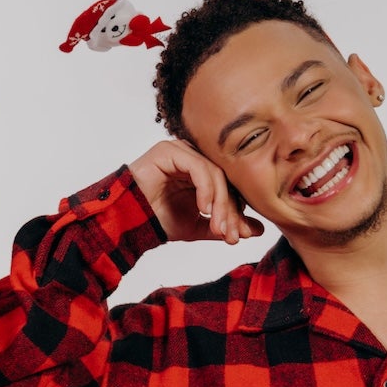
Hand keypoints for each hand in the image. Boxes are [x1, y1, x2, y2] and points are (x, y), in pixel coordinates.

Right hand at [127, 140, 263, 245]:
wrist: (128, 222)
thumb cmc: (157, 220)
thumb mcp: (199, 226)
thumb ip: (226, 225)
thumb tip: (258, 230)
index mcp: (202, 172)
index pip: (230, 187)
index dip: (237, 212)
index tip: (238, 236)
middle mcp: (194, 157)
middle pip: (226, 180)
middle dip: (230, 211)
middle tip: (230, 234)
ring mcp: (182, 151)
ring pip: (215, 173)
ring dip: (220, 203)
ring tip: (217, 226)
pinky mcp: (170, 150)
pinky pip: (198, 167)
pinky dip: (206, 188)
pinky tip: (204, 208)